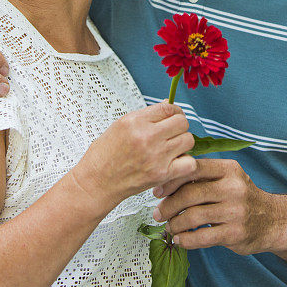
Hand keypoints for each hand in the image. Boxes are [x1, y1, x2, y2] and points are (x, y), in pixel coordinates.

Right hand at [73, 101, 197, 215]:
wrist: (97, 181)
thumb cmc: (105, 154)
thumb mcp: (121, 124)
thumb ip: (147, 115)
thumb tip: (167, 105)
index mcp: (136, 121)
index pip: (168, 107)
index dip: (175, 111)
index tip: (173, 116)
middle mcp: (147, 136)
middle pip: (182, 122)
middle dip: (179, 126)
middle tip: (173, 132)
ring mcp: (156, 156)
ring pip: (188, 140)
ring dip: (183, 143)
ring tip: (172, 147)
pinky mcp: (161, 174)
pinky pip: (189, 163)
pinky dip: (186, 162)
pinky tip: (175, 162)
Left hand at [152, 158, 280, 254]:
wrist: (273, 221)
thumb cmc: (243, 197)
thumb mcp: (228, 178)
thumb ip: (203, 176)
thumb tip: (167, 180)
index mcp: (228, 169)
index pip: (193, 168)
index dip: (171, 180)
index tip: (157, 190)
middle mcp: (233, 187)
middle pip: (190, 193)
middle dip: (168, 205)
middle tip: (158, 213)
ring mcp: (235, 211)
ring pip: (193, 216)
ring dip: (175, 224)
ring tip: (169, 227)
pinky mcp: (235, 233)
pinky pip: (202, 237)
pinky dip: (186, 240)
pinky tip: (180, 240)